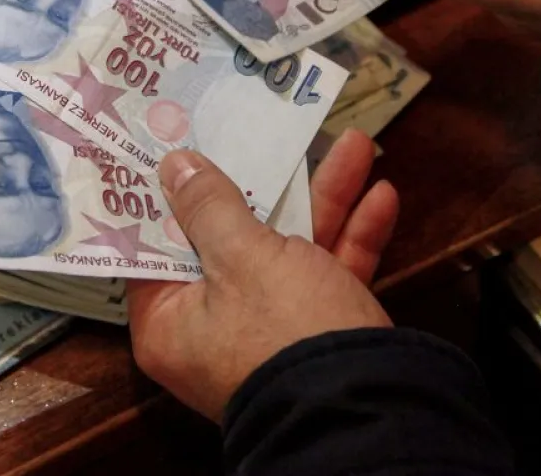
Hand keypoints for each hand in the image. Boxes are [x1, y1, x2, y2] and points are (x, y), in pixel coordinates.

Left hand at [128, 130, 397, 421]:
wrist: (369, 408)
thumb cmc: (285, 334)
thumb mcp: (242, 259)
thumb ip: (211, 207)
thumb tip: (175, 168)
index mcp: (171, 321)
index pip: (159, 246)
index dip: (174, 193)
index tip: (182, 144)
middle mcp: (214, 329)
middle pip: (231, 239)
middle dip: (268, 184)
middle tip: (272, 133)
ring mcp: (270, 330)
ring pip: (291, 250)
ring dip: (326, 198)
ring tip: (355, 145)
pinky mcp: (318, 332)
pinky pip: (329, 275)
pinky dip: (353, 238)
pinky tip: (381, 196)